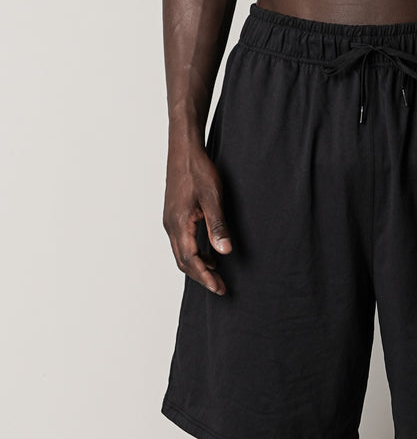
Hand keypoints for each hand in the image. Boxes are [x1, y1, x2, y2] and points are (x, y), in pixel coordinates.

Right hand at [163, 140, 232, 294]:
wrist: (184, 150)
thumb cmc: (198, 171)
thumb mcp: (213, 198)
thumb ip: (218, 226)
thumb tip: (224, 252)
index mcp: (178, 224)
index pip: (191, 260)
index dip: (205, 277)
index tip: (219, 289)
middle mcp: (171, 226)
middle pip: (183, 261)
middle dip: (201, 276)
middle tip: (220, 287)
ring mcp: (171, 221)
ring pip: (182, 253)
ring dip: (198, 266)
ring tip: (217, 274)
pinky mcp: (174, 216)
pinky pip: (182, 242)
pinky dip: (195, 253)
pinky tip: (210, 253)